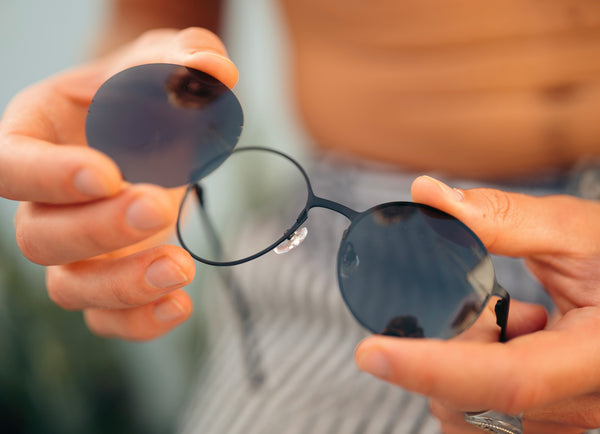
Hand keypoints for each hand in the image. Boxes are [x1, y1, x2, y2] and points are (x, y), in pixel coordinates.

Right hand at [0, 27, 237, 339]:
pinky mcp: (114, 274)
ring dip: (121, 287)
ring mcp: (79, 245)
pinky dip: (139, 321)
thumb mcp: (166, 60)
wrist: (159, 120)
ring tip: (180, 267)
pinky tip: (182, 304)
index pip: (9, 164)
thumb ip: (185, 58)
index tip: (108, 173)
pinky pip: (107, 317)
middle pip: (38, 236)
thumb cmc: (149, 87)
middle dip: (97, 230)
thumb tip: (214, 71)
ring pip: (69, 288)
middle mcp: (48, 198)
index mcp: (37, 135)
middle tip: (158, 205)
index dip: (48, 176)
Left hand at [355, 175, 599, 432]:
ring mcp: (574, 422)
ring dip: (460, 368)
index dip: (431, 368)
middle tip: (486, 303)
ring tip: (510, 323)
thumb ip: (500, 217)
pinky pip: (487, 422)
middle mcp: (588, 403)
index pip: (507, 378)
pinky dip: (473, 384)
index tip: (371, 351)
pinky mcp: (558, 424)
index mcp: (598, 355)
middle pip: (474, 403)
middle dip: (445, 350)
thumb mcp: (576, 231)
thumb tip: (427, 195)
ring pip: (472, 419)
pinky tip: (511, 346)